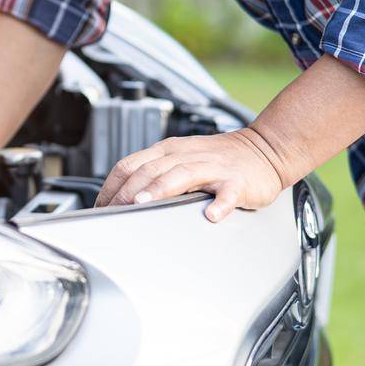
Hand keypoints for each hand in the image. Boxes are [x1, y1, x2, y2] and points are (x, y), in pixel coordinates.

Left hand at [95, 127, 299, 222]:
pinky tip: (212, 215)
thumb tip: (119, 199)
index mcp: (168, 150)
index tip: (100, 209)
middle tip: (113, 212)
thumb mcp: (180, 160)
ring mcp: (212, 167)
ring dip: (159, 190)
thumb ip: (153, 173)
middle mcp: (186, 155)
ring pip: (181, 175)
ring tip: (143, 204)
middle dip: (127, 192)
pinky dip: (220, 203)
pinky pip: (227, 192)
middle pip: (149, 170)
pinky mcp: (237, 181)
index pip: (130, 164)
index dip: (111, 187)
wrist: (264, 150)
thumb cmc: (218, 160)